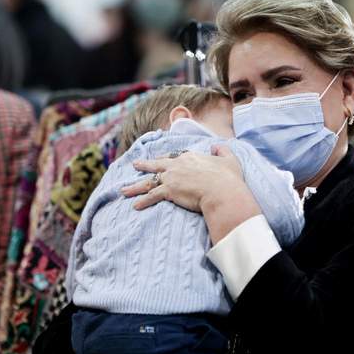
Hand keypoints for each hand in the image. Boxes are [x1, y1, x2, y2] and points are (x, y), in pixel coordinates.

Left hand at [122, 145, 261, 243]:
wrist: (222, 190)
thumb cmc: (227, 178)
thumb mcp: (229, 160)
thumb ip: (223, 151)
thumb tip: (216, 146)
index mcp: (190, 157)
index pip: (174, 157)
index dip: (167, 159)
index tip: (162, 160)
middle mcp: (177, 165)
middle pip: (157, 165)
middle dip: (145, 165)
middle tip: (135, 165)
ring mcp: (171, 178)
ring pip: (149, 181)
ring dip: (135, 187)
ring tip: (123, 190)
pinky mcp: (169, 191)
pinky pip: (152, 196)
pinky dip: (143, 201)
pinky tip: (135, 206)